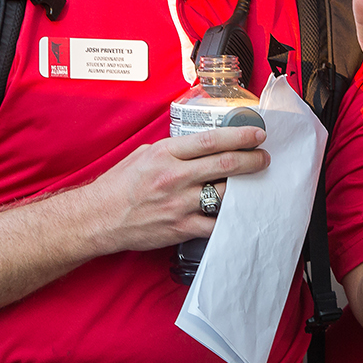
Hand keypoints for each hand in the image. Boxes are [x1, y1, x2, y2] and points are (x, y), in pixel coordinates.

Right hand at [83, 126, 269, 253]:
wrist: (98, 219)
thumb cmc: (118, 186)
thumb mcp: (143, 154)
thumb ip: (173, 149)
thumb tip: (200, 146)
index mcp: (165, 154)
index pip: (210, 140)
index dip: (239, 136)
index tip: (257, 135)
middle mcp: (174, 176)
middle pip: (224, 164)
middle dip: (251, 159)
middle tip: (264, 157)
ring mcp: (179, 203)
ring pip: (224, 193)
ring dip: (245, 187)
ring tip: (256, 182)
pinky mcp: (181, 227)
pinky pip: (214, 223)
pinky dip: (230, 218)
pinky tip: (240, 212)